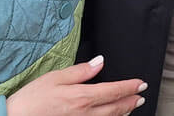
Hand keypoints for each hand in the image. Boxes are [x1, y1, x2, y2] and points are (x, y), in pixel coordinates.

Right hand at [6, 56, 146, 115]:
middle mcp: (85, 114)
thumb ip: (81, 71)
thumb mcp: (55, 77)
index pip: (114, 91)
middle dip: (131, 101)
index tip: (141, 84)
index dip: (130, 87)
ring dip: (123, 112)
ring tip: (132, 106)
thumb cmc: (31, 99)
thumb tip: (100, 62)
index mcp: (82, 97)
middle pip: (116, 108)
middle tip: (142, 95)